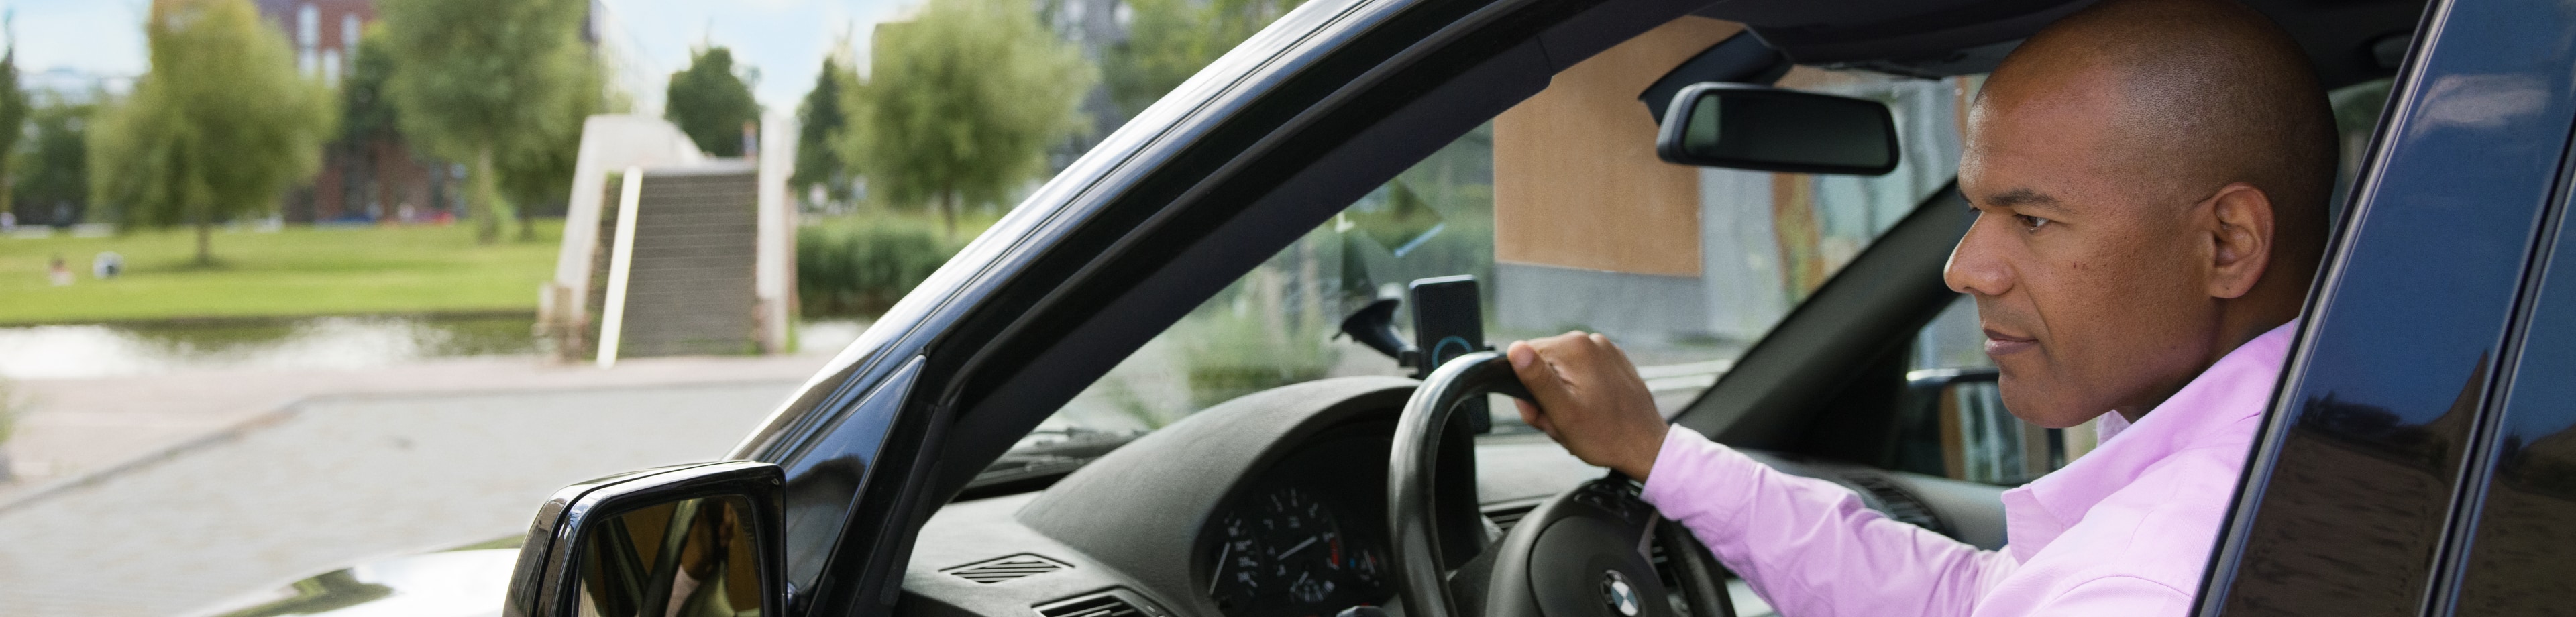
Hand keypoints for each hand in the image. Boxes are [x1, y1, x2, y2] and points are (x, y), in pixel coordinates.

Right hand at [1507, 332, 1668, 479]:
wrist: (1646, 447)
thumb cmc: (1606, 437)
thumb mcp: (1562, 413)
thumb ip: (1536, 379)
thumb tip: (1515, 349)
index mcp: (1574, 348)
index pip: (1526, 357)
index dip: (1527, 389)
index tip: (1542, 410)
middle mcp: (1591, 341)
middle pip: (1545, 364)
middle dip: (1546, 394)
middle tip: (1561, 421)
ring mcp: (1605, 351)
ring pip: (1562, 371)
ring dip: (1562, 396)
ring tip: (1578, 419)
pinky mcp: (1613, 363)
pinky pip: (1582, 373)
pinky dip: (1580, 392)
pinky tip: (1591, 411)